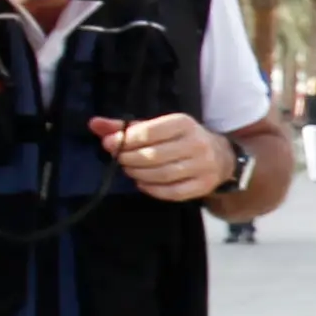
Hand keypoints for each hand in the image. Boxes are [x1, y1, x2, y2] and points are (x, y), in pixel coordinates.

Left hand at [90, 114, 236, 202]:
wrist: (222, 156)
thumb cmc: (182, 139)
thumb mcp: (158, 127)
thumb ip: (126, 126)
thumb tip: (94, 124)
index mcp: (184, 123)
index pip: (149, 132)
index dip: (125, 140)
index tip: (108, 144)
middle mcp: (196, 143)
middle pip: (153, 156)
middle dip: (129, 159)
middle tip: (120, 160)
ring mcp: (202, 166)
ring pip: (162, 175)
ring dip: (138, 174)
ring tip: (129, 170)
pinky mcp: (203, 186)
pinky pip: (173, 192)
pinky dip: (152, 189)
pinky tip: (143, 183)